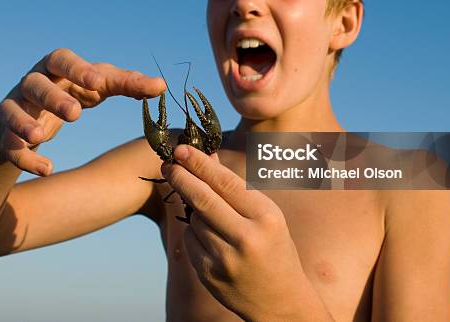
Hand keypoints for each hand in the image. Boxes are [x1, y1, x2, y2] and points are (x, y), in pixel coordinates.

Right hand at [0, 48, 164, 176]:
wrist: (26, 122)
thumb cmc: (70, 95)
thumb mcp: (98, 88)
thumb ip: (128, 84)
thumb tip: (162, 86)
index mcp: (56, 69)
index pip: (61, 58)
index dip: (77, 69)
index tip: (98, 84)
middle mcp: (32, 84)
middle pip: (35, 83)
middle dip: (53, 97)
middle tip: (75, 115)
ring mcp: (15, 108)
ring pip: (11, 110)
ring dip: (25, 123)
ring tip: (40, 137)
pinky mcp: (4, 135)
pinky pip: (8, 145)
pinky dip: (24, 157)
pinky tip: (46, 169)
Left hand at [162, 145, 331, 321]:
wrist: (280, 301)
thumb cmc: (274, 247)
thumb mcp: (265, 214)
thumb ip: (235, 188)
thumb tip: (206, 157)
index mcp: (266, 217)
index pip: (225, 183)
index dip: (200, 163)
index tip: (181, 149)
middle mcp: (246, 237)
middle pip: (202, 199)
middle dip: (181, 176)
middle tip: (168, 163)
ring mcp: (225, 259)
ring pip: (194, 220)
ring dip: (192, 208)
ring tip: (206, 210)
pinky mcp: (209, 275)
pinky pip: (190, 241)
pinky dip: (193, 232)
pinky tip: (209, 236)